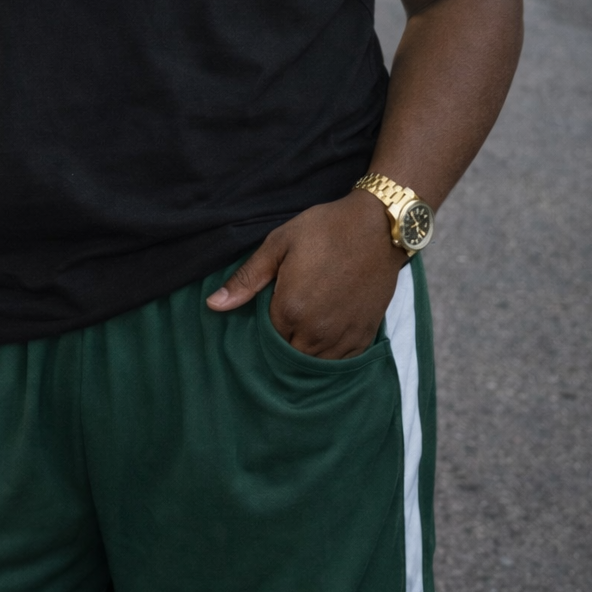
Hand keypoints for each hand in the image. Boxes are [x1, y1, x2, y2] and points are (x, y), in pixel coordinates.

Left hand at [206, 192, 405, 358]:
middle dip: (283, 340)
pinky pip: (340, 363)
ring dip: (305, 350)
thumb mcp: (279, 244)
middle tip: (288, 315)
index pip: (266, 337)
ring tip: (305, 325)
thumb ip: (247, 279)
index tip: (271, 308)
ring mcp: (342, 338)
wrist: (378, 227)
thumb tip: (213, 305)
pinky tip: (326, 335)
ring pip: (313, 364)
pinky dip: (329, 355)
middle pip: (288, 354)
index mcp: (290, 310)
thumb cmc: (325, 230)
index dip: (265, 324)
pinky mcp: (364, 337)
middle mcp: (316, 332)